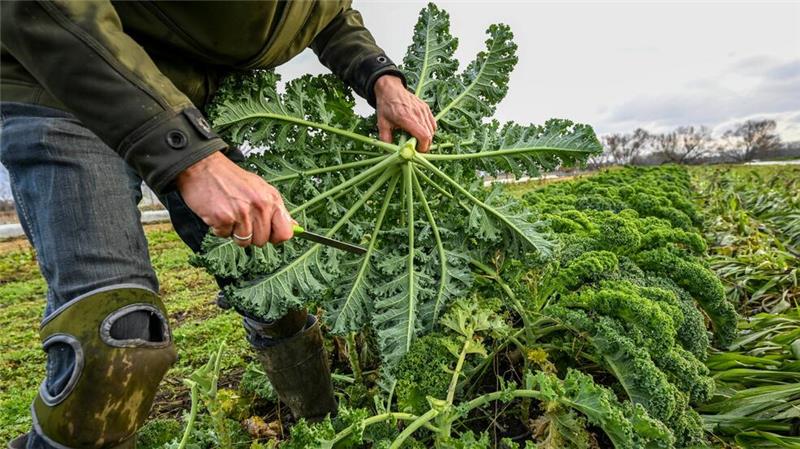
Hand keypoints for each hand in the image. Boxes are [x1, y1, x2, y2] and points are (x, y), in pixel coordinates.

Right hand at [176, 151, 294, 246]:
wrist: (203, 167)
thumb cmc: (230, 178)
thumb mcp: (260, 188)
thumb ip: (276, 209)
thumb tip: (294, 227)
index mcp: (271, 199)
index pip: (285, 232)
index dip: (276, 237)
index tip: (269, 234)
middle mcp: (260, 206)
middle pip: (262, 240)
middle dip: (251, 234)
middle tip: (241, 217)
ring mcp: (242, 213)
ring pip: (244, 242)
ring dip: (234, 232)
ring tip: (229, 214)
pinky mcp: (223, 219)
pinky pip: (225, 236)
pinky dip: (219, 228)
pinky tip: (218, 213)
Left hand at [375, 75, 436, 151]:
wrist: (390, 89)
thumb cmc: (386, 106)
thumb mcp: (382, 124)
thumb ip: (386, 139)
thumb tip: (390, 153)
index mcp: (407, 118)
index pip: (423, 136)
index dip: (422, 148)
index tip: (416, 152)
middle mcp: (418, 114)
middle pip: (429, 135)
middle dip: (424, 145)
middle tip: (415, 149)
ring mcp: (423, 110)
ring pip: (432, 130)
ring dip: (427, 138)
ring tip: (417, 140)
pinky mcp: (426, 108)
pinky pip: (432, 123)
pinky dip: (429, 130)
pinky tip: (420, 131)